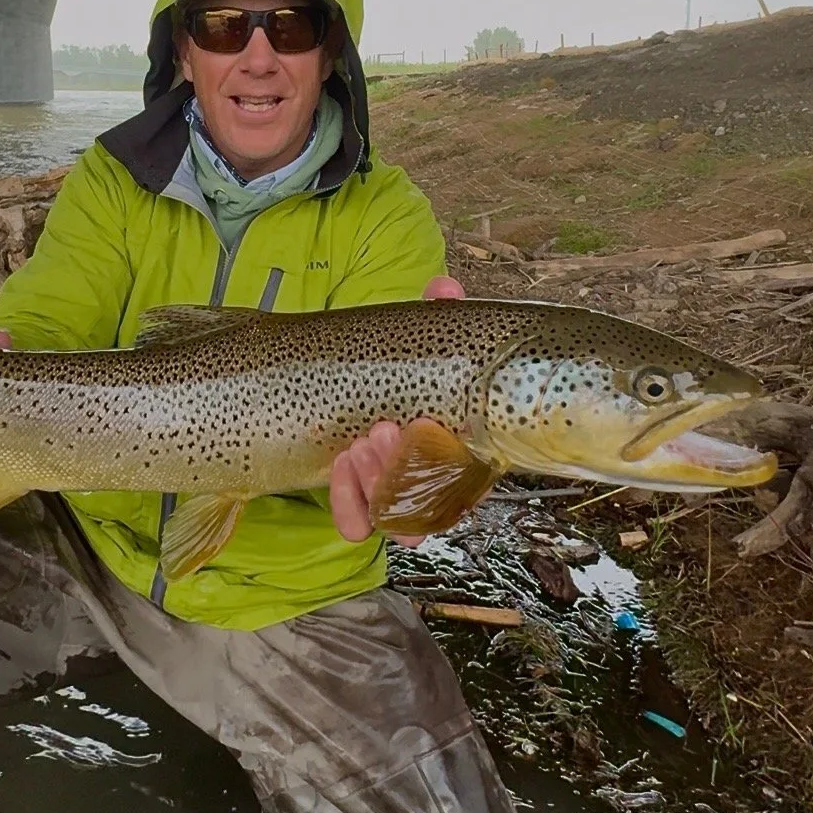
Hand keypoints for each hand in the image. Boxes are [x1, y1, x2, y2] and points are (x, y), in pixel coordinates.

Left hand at [328, 273, 464, 546]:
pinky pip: (360, 523)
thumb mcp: (424, 337)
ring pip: (400, 517)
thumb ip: (438, 314)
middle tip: (379, 430)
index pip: (472, 475)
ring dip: (378, 486)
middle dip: (402, 467)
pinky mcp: (362, 500)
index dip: (450, 462)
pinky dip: (350, 503)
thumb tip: (444, 289)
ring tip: (356, 447)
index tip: (421, 424)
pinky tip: (340, 466)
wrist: (367, 380)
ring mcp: (400, 492)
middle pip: (433, 499)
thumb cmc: (410, 365)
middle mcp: (438, 477)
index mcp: (467, 444)